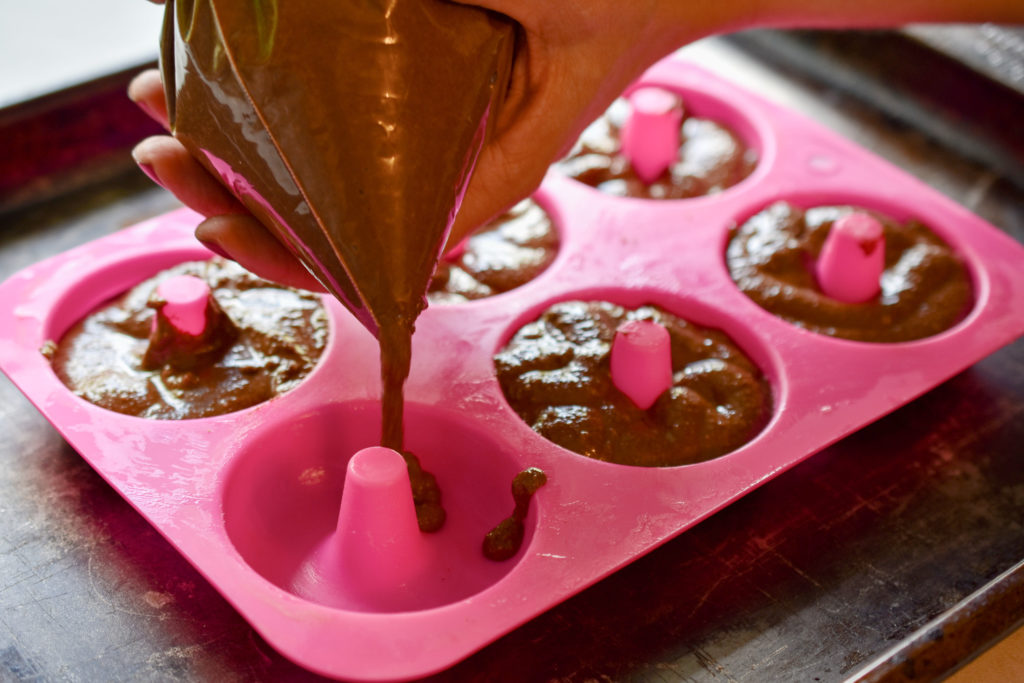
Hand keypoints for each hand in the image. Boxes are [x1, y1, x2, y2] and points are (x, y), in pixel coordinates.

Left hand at [131, 1, 726, 290]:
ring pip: (327, 176)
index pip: (370, 256)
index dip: (284, 253)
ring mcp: (432, 143)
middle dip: (232, 195)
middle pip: (329, 221)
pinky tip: (237, 83)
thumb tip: (320, 8)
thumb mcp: (547, 2)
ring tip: (168, 113)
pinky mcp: (428, 104)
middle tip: (159, 147)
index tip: (213, 224)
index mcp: (482, 186)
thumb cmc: (624, 5)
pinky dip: (286, 119)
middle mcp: (448, 177)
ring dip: (243, 155)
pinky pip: (348, 132)